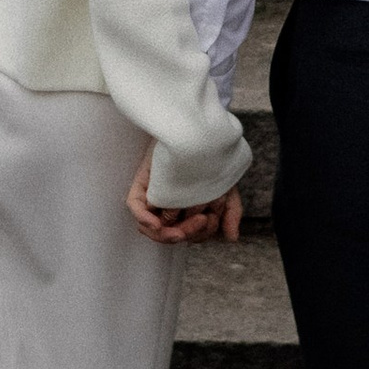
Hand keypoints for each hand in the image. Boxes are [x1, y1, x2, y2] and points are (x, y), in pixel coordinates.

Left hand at [127, 156, 246, 243]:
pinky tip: (155, 224)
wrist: (198, 130)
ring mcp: (155, 198)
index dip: (200, 233)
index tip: (210, 217)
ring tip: (182, 224)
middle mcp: (171, 209)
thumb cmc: (210, 161)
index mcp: (189, 213)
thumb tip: (232, 238)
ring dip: (167, 233)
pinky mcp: (142, 184)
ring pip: (154, 228)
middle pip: (174, 234)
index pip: (192, 235)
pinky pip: (136, 207)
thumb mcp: (225, 186)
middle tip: (201, 218)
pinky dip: (144, 218)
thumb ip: (231, 212)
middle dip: (188, 232)